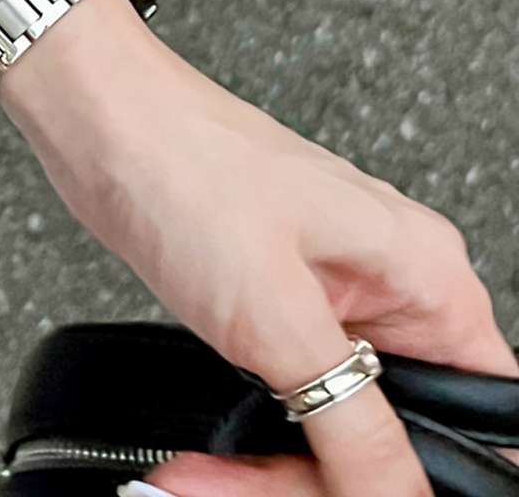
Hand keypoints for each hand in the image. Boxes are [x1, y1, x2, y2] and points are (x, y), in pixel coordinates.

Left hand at [0, 0, 516, 495]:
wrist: (101, 120)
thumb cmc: (183, 164)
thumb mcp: (275, 312)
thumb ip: (351, 417)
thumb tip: (399, 492)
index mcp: (421, 274)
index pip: (478, 413)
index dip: (424, 474)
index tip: (352, 492)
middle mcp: (385, 283)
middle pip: (398, 432)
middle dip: (324, 478)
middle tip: (252, 488)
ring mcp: (325, 293)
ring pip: (334, 421)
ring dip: (277, 466)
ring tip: (210, 476)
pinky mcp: (268, 299)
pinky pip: (285, 391)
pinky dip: (251, 434)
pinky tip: (214, 454)